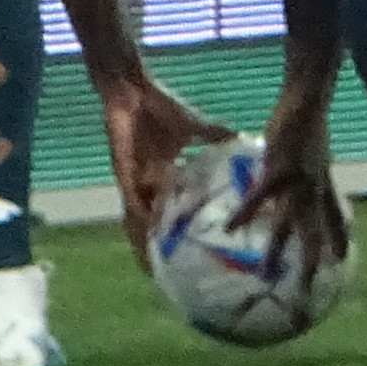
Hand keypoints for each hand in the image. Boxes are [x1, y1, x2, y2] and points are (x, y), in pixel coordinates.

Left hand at [97, 71, 232, 267]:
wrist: (132, 91)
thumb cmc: (158, 106)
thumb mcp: (194, 125)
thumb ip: (214, 134)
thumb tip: (241, 138)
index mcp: (162, 171)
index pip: (167, 207)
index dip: (173, 228)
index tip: (185, 248)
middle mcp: (146, 182)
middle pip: (149, 222)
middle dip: (154, 247)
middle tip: (166, 274)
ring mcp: (134, 180)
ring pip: (136, 220)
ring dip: (142, 242)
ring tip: (153, 267)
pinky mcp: (125, 173)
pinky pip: (131, 202)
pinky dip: (138, 220)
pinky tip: (146, 237)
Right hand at [239, 111, 349, 287]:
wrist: (308, 98)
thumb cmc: (305, 123)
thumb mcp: (310, 153)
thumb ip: (301, 171)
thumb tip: (294, 177)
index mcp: (322, 182)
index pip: (334, 215)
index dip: (339, 237)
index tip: (343, 260)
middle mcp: (314, 187)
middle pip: (315, 230)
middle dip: (313, 260)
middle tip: (309, 290)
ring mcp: (299, 180)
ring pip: (289, 222)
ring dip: (278, 249)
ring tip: (268, 274)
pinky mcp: (279, 168)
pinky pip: (260, 196)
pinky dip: (246, 212)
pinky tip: (231, 228)